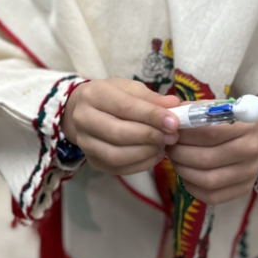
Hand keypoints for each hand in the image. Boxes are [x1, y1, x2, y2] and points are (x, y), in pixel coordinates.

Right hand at [61, 79, 179, 174]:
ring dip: (145, 153)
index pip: (124, 107)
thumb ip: (151, 98)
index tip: (174, 122)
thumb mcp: (130, 89)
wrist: (83, 110)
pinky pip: (118, 168)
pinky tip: (155, 155)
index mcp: (93, 95)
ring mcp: (85, 143)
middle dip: (149, 136)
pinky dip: (141, 164)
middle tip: (172, 136)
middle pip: (118, 134)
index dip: (151, 116)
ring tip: (164, 145)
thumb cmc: (112, 96)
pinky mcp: (91, 161)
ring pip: (116, 155)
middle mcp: (83, 119)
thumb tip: (174, 106)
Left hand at [167, 117, 257, 204]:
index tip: (171, 132)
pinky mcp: (245, 188)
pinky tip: (187, 176)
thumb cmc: (232, 120)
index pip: (209, 132)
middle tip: (169, 148)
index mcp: (246, 124)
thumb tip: (170, 117)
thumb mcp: (218, 107)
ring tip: (175, 161)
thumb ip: (195, 110)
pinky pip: (213, 196)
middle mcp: (251, 150)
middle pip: (206, 158)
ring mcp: (249, 172)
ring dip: (184, 171)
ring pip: (208, 180)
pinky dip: (193, 187)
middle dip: (180, 154)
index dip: (185, 134)